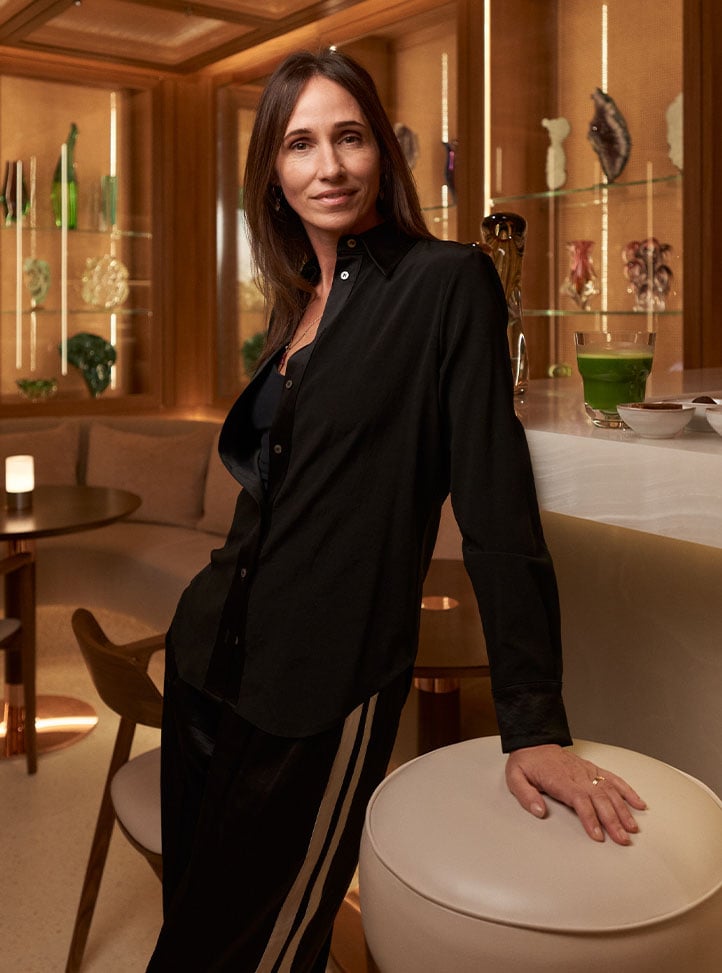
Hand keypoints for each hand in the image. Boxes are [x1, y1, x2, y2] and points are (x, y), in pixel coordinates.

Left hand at [505, 744, 646, 844]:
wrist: (533, 741)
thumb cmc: (526, 762)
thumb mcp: (515, 778)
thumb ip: (526, 796)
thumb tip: (539, 811)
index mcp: (559, 779)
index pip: (579, 800)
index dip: (590, 818)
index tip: (598, 836)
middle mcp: (577, 775)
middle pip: (599, 798)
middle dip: (612, 820)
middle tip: (622, 839)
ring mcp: (587, 771)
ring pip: (609, 790)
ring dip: (623, 809)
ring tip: (632, 828)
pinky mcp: (592, 769)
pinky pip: (613, 778)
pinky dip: (627, 790)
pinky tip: (638, 803)